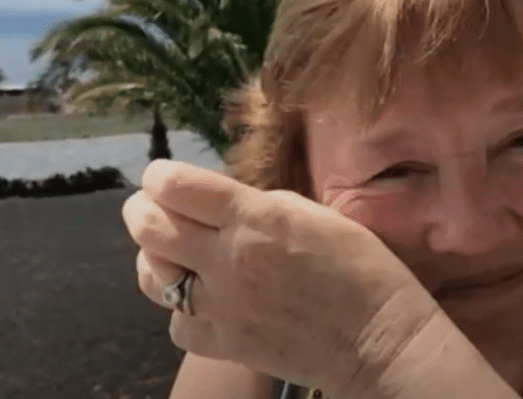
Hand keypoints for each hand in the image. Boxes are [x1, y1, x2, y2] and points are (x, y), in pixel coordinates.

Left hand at [122, 160, 440, 396]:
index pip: (176, 186)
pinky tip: (204, 301)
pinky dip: (183, 309)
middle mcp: (228, 260)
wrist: (378, 341)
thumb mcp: (319, 214)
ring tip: (172, 253)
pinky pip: (177, 322)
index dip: (161, 176)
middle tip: (154, 208)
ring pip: (151, 276)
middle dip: (143, 209)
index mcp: (256, 219)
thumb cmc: (363, 268)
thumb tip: (227, 205)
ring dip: (155, 258)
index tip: (166, 177)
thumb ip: (264, 204)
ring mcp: (221, 307)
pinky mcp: (222, 346)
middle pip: (148, 227)